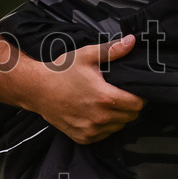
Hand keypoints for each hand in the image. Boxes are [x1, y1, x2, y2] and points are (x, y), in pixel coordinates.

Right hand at [28, 34, 144, 143]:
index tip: (136, 91)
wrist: (36, 89)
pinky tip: (98, 114)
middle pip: (131, 117)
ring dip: (119, 117)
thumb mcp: (88, 55)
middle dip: (131, 106)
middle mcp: (99, 118)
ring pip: (118, 127)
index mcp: (104, 98)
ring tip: (109, 104)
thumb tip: (132, 41)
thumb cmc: (62, 71)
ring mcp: (90, 130)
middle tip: (123, 95)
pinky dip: (105, 127)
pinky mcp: (82, 138)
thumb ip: (112, 50)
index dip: (141, 97)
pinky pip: (104, 135)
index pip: (137, 104)